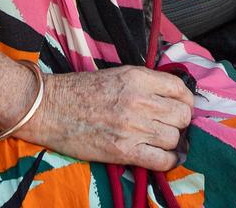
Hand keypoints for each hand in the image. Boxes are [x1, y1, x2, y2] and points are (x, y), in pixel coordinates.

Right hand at [21, 65, 193, 170]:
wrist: (50, 108)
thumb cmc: (79, 90)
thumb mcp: (116, 74)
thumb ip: (144, 83)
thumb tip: (170, 96)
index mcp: (137, 77)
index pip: (180, 89)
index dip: (185, 101)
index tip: (180, 107)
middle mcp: (139, 100)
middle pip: (182, 116)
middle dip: (180, 122)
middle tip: (169, 125)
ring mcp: (132, 126)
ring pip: (175, 138)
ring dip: (172, 142)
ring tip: (161, 140)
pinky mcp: (124, 150)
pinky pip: (162, 160)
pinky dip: (167, 161)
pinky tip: (160, 156)